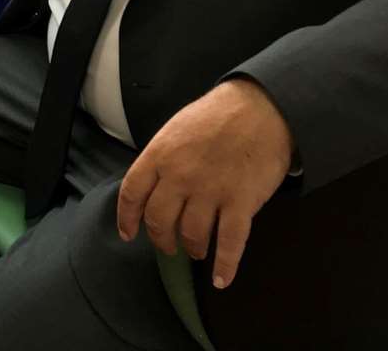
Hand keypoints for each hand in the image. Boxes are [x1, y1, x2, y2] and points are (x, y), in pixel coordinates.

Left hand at [116, 79, 292, 289]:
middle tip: (169, 246)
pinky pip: (229, 243)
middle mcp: (179, 176)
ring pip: (191, 234)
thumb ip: (162, 158)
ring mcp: (209, 190)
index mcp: (159, 155)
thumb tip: (153, 185)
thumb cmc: (216, 115)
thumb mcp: (176, 129)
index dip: (127, 218)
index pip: (132, 193)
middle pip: (159, 220)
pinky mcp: (240, 202)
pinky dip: (224, 266)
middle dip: (161, 239)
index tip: (129, 234)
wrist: (260, 109)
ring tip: (196, 250)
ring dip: (192, 248)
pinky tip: (221, 279)